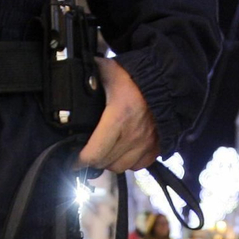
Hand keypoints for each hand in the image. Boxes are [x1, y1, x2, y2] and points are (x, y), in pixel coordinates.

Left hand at [78, 58, 159, 172]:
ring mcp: (146, 143)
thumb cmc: (137, 75)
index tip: (73, 160)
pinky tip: (122, 154)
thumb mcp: (108, 71)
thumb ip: (89, 77)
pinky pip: (138, 166)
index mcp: (118, 117)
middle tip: (85, 155)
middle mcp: (133, 135)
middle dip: (92, 161)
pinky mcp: (156, 147)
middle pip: (105, 162)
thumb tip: (71, 78)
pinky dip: (128, 163)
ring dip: (109, 163)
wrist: (167, 79)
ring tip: (103, 154)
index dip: (80, 160)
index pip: (95, 152)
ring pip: (121, 167)